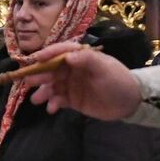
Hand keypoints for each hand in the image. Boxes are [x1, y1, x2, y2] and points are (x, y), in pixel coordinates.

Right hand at [22, 43, 141, 119]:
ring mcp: (72, 84)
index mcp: (82, 57)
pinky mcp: (73, 100)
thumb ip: (87, 60)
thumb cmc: (118, 80)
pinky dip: (53, 103)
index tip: (36, 59)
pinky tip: (52, 109)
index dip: (48, 54)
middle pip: (52, 69)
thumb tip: (68, 56)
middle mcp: (73, 69)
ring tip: (36, 99)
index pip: (62, 51)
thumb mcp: (105, 69)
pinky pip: (58, 100)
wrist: (130, 102)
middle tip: (29, 82)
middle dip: (40, 75)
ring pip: (52, 86)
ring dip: (43, 91)